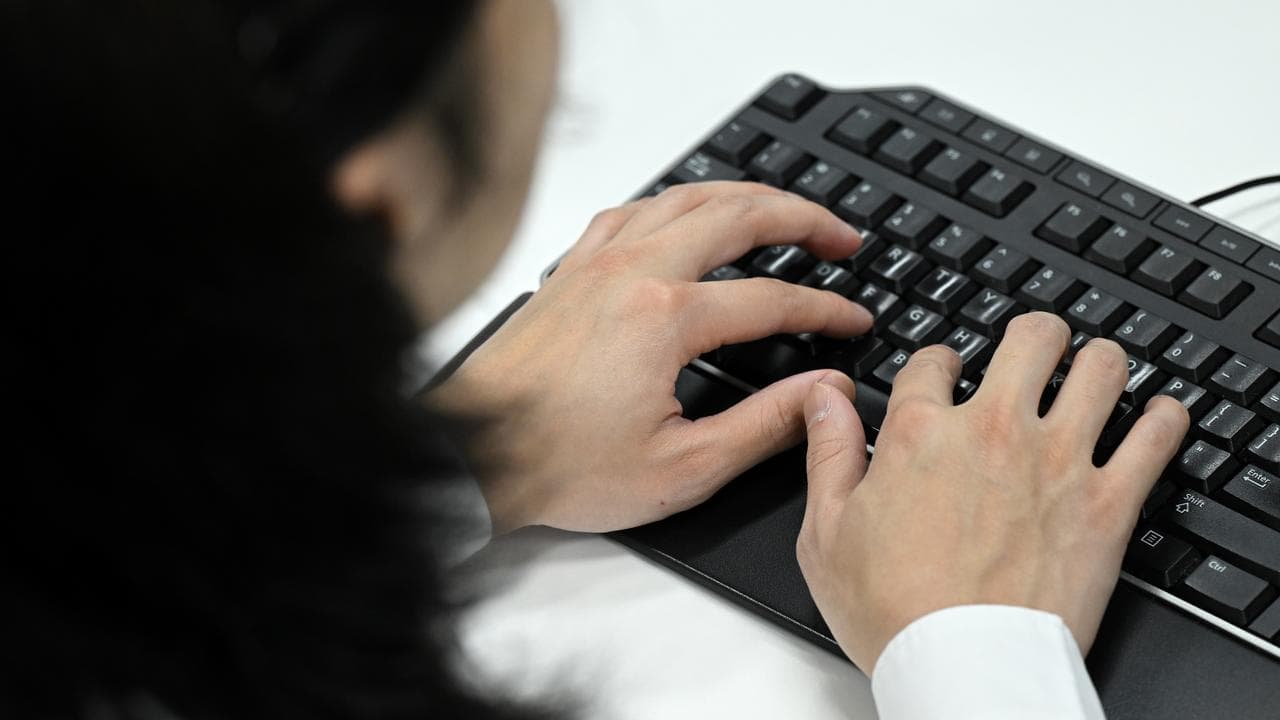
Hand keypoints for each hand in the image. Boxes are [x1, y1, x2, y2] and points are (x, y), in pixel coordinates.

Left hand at [430, 181, 872, 532]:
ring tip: (783, 209)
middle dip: (803, 218)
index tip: (853, 321)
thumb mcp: (681, 467)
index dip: (825, 309)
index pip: (771, 298)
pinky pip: (632, 209)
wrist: (471, 454)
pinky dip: (676, 200)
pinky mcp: (569, 270)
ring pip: (685, 197)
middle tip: (842, 236)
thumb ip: (764, 425)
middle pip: (738, 216)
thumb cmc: (559, 465)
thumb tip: (820, 392)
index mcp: (665, 319)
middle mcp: (632, 273)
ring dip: (745, 195)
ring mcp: (596, 263)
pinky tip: (687, 213)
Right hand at [795, 313, 1188, 671]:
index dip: (938, 361)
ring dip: (1097, 361)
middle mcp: (995, 431)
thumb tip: (822, 397)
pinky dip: (1164, 417)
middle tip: (1035, 348)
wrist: (963, 668)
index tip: (945, 372)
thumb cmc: (893, 611)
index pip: (934, 361)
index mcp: (922, 434)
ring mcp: (1058, 461)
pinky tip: (1157, 416)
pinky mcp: (1109, 503)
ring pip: (1101, 368)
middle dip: (1034, 335)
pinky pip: (1157, 436)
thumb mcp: (826, 532)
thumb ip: (828, 452)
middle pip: (1031, 339)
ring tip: (1093, 369)